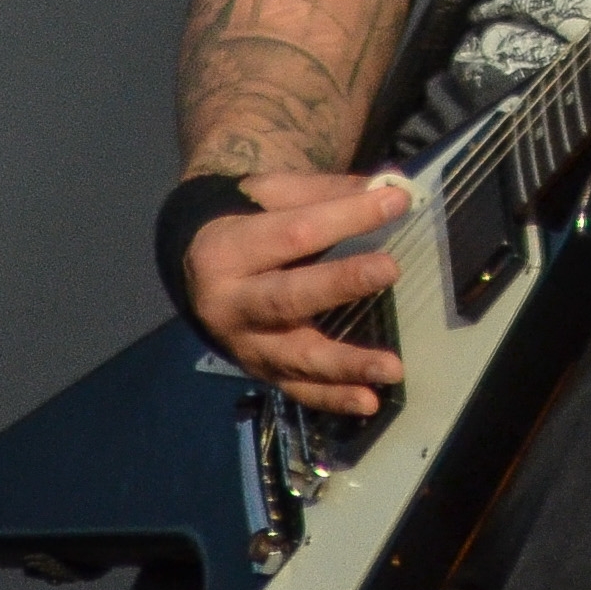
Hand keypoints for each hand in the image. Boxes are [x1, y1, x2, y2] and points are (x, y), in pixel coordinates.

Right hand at [186, 170, 411, 415]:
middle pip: (289, 297)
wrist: (194, 267)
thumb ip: (326, 193)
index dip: (347, 217)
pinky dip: (334, 399)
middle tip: (390, 269)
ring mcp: (244, 345)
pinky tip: (368, 401)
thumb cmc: (244, 221)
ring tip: (392, 367)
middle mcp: (230, 303)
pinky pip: (299, 390)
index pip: (294, 232)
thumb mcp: (272, 195)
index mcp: (228, 250)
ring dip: (347, 364)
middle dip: (342, 283)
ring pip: (297, 357)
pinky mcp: (260, 372)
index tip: (397, 202)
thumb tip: (389, 188)